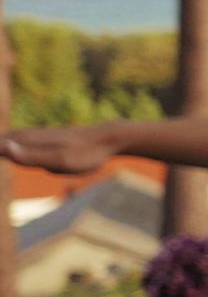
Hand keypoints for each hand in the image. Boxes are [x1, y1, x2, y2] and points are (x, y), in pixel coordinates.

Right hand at [3, 124, 120, 174]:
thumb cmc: (86, 152)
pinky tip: (3, 148)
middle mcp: (24, 136)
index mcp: (24, 141)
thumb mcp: (61, 159)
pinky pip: (12, 144)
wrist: (108, 138)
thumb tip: (4, 146)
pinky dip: (2, 147)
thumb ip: (32, 156)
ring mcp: (31, 138)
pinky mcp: (38, 142)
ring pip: (1, 142)